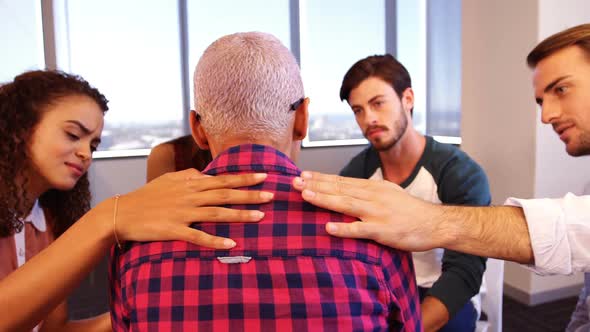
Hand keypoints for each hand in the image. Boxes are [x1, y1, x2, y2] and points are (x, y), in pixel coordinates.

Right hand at [98, 169, 272, 248]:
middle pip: (225, 194)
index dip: (244, 177)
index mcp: (190, 184)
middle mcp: (190, 196)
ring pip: (216, 214)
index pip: (222, 179)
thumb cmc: (147, 196)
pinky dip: (215, 241)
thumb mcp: (169, 180)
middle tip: (271, 195)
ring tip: (260, 217)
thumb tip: (205, 174)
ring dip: (239, 215)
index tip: (264, 175)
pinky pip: (198, 237)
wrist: (122, 212)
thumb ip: (189, 177)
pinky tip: (231, 244)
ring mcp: (183, 213)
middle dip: (250, 194)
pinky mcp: (173, 230)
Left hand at [292, 171, 445, 251]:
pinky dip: (343, 229)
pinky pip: (359, 230)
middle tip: (294, 182)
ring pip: (345, 204)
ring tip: (305, 195)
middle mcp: (372, 196)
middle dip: (315, 185)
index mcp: (372, 187)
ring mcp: (377, 213)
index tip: (302, 175)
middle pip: (339, 188)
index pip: (341, 180)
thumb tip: (347, 190)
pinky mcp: (382, 230)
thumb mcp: (388, 193)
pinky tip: (328, 227)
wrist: (434, 222)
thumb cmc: (409, 210)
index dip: (321, 178)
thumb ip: (368, 191)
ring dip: (324, 199)